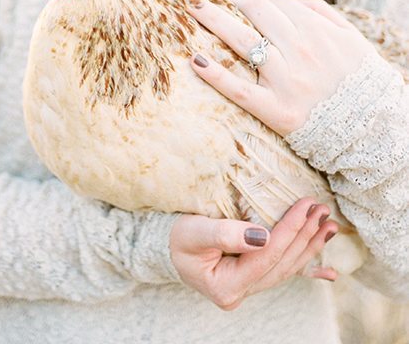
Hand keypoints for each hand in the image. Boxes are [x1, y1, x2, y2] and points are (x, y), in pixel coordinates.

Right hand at [170, 198, 337, 309]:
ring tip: (329, 225)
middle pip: (282, 263)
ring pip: (287, 268)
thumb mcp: (193, 232)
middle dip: (305, 235)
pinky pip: (284, 274)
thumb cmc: (177, 237)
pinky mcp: (253, 278)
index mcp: (227, 286)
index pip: (267, 256)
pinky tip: (330, 273)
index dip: (289, 230)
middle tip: (322, 209)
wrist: (166, 247)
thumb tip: (263, 236)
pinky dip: (308, 271)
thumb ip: (225, 234)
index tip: (305, 205)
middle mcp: (242, 292)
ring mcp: (249, 288)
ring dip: (311, 246)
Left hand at [188, 0, 375, 135]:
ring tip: (190, 9)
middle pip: (253, 13)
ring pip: (242, 42)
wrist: (372, 129)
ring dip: (213, 20)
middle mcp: (299, 51)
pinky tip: (196, 61)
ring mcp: (286, 80)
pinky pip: (239, 89)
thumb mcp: (350, 38)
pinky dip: (215, 75)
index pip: (273, 1)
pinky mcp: (277, 110)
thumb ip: (321, 14)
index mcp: (315, 31)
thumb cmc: (358, 80)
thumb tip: (288, 0)